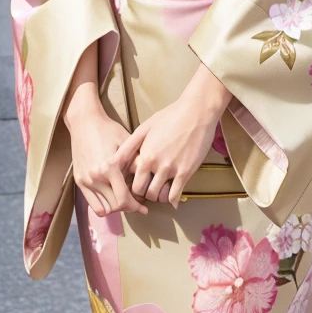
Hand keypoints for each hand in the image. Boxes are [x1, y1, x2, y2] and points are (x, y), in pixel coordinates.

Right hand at [68, 106, 148, 218]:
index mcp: (109, 167)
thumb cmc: (108, 129)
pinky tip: (111, 197)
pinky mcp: (79, 181)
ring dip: (115, 208)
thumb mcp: (126, 141)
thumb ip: (136, 161)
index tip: (144, 208)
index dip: (136, 206)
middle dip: (128, 207)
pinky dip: (103, 205)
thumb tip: (149, 178)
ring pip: (103, 208)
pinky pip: (92, 203)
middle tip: (137, 204)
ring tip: (124, 201)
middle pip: (114, 206)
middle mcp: (96, 177)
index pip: (123, 198)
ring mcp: (86, 180)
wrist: (85, 122)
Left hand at [114, 65, 231, 208]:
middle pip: (142, 192)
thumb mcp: (145, 127)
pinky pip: (175, 195)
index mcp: (145, 155)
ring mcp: (172, 170)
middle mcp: (156, 165)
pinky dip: (172, 200)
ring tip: (159, 190)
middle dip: (142, 193)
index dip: (131, 182)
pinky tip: (173, 197)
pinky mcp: (186, 172)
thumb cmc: (170, 116)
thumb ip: (129, 145)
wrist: (196, 112)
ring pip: (158, 197)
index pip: (130, 180)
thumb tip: (115, 160)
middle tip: (146, 189)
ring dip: (157, 196)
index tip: (135, 182)